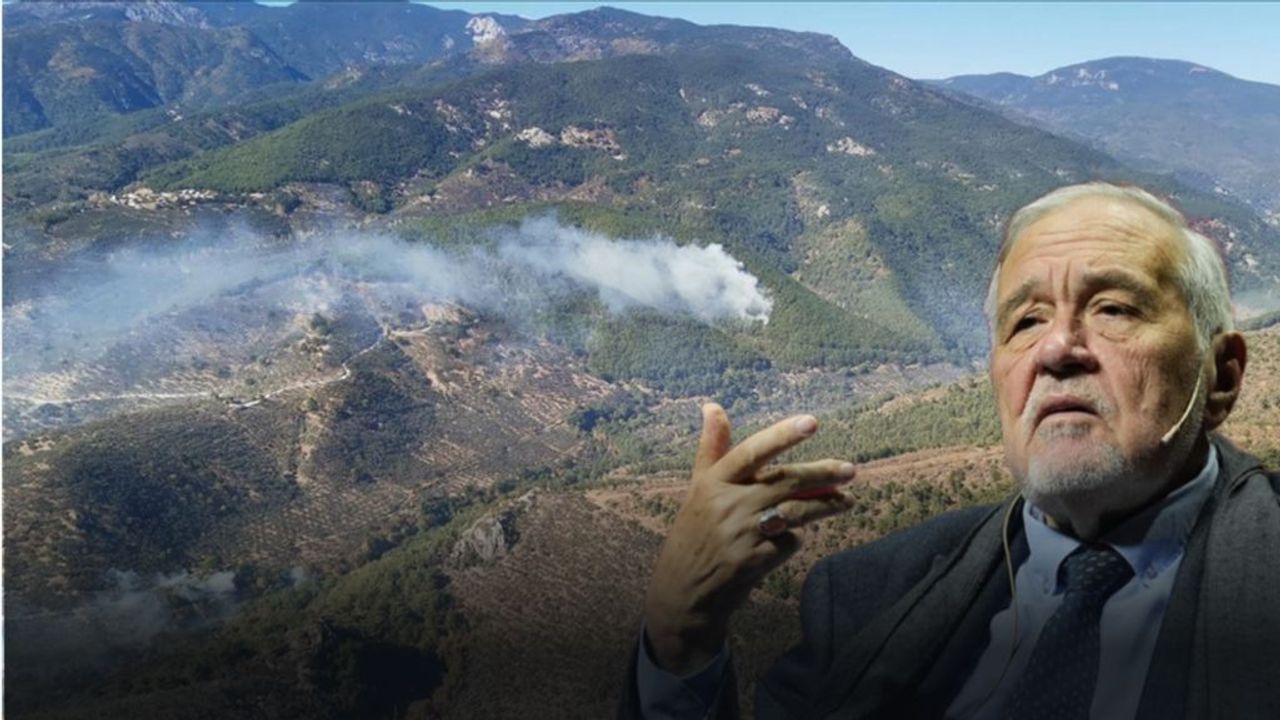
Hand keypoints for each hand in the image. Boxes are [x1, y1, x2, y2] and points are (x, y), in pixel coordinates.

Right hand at [642, 403, 856, 673]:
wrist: (683, 592)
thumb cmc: (694, 533)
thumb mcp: (697, 489)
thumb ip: (711, 448)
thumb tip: (712, 406)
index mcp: (713, 482)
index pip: (752, 451)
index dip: (782, 436)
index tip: (812, 422)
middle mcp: (727, 504)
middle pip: (785, 482)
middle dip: (822, 474)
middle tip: (850, 470)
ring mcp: (741, 534)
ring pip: (795, 512)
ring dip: (825, 505)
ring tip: (847, 501)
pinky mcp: (753, 562)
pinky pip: (789, 542)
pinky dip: (795, 539)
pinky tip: (795, 537)